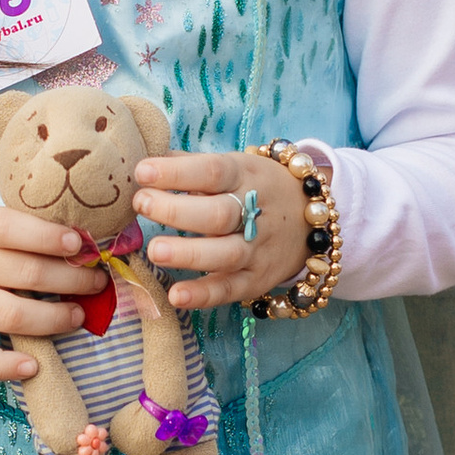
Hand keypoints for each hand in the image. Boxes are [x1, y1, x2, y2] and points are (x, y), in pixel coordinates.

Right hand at [0, 202, 88, 379]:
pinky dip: (5, 366)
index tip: (78, 244)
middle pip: (25, 274)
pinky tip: (33, 366)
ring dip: (54, 319)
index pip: (11, 229)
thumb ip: (24, 228)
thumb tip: (83, 245)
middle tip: (96, 283)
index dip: (47, 237)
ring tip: (78, 316)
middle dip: (71, 280)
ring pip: (11, 316)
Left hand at [135, 149, 310, 312]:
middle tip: (141, 204)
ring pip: (226, 254)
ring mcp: (258, 249)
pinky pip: (230, 290)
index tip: (142, 172)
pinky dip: (203, 295)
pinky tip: (175, 295)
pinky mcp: (257, 280)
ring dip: (189, 254)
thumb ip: (190, 165)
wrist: (312, 219)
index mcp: (246, 176)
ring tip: (154, 250)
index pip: (213, 172)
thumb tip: (145, 159)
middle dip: (177, 210)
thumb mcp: (233, 166)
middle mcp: (256, 213)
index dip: (177, 172)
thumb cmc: (255, 188)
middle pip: (219, 214)